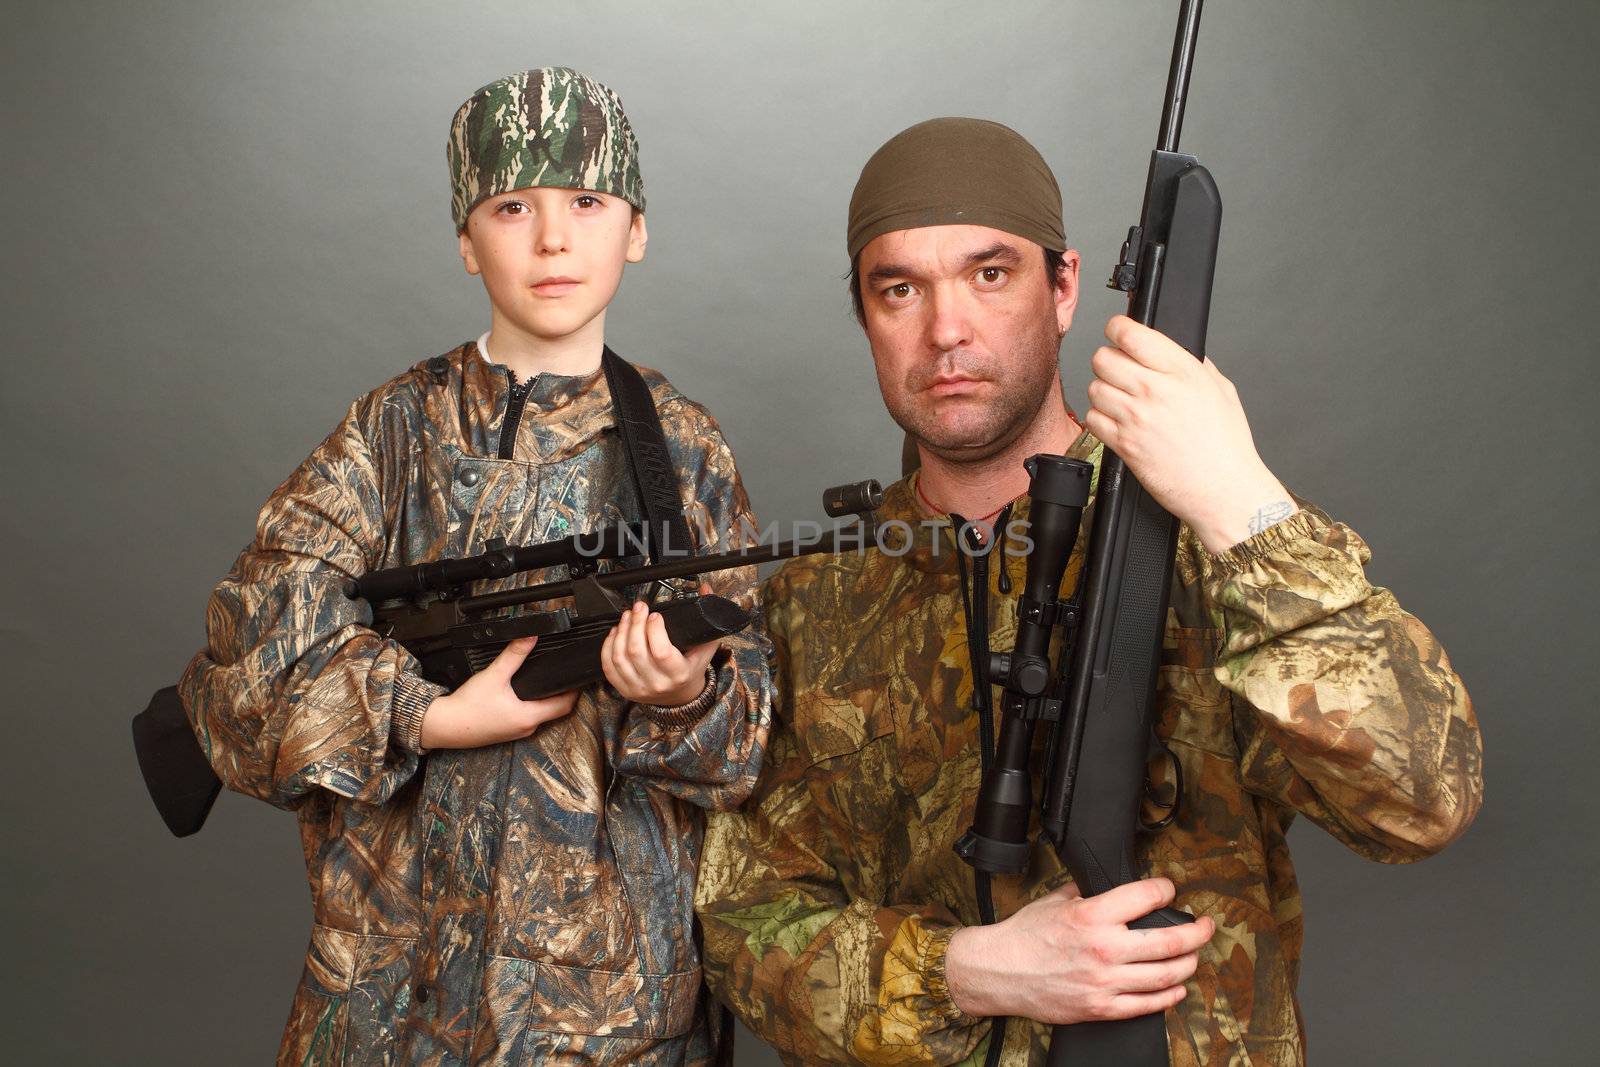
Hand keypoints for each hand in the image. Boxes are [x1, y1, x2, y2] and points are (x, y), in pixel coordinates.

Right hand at [418, 637, 578, 749]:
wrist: (444, 726)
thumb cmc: (467, 707)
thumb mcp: (494, 675)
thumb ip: (515, 654)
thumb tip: (531, 636)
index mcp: (529, 717)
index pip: (565, 705)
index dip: (575, 690)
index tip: (579, 676)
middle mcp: (526, 728)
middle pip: (556, 711)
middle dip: (564, 693)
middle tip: (567, 675)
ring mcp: (516, 732)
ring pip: (542, 715)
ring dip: (548, 700)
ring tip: (550, 681)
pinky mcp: (506, 731)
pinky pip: (528, 718)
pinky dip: (533, 706)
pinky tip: (526, 694)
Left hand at [600, 588, 720, 706]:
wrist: (680, 696)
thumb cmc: (691, 669)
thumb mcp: (706, 647)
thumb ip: (707, 619)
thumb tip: (705, 590)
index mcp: (679, 674)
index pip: (661, 652)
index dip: (654, 629)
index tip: (655, 615)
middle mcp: (657, 683)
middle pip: (636, 651)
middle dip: (635, 623)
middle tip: (639, 609)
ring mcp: (638, 688)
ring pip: (620, 656)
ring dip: (621, 631)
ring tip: (627, 617)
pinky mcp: (624, 689)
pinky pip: (609, 666)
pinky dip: (609, 645)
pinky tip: (616, 633)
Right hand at [944, 877, 1213, 1024]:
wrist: (999, 972)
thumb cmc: (1024, 935)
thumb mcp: (1055, 900)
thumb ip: (1088, 893)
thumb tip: (1111, 886)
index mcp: (1092, 915)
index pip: (1147, 897)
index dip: (1166, 889)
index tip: (1170, 889)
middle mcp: (1104, 948)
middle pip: (1170, 940)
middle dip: (1197, 931)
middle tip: (1206, 926)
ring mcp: (1105, 982)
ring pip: (1167, 974)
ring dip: (1189, 963)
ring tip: (1194, 955)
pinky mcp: (1101, 1008)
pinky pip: (1148, 1004)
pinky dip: (1170, 995)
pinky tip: (1177, 986)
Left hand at [1084, 315, 1294, 552]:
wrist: (1224, 490)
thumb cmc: (1227, 446)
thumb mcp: (1221, 390)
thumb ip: (1194, 365)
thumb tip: (1171, 351)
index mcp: (1182, 371)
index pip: (1130, 333)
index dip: (1117, 329)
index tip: (1118, 333)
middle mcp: (1156, 390)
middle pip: (1103, 358)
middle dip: (1108, 361)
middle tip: (1119, 371)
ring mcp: (1136, 418)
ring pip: (1094, 387)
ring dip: (1104, 391)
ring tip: (1122, 401)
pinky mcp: (1123, 444)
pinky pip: (1092, 419)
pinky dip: (1100, 419)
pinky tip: (1119, 423)